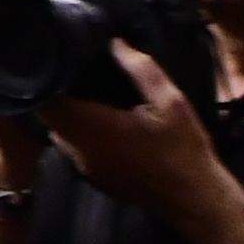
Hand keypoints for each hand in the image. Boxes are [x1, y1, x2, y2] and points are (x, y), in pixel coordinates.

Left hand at [42, 42, 227, 224]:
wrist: (196, 200)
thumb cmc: (184, 149)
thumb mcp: (171, 102)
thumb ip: (141, 69)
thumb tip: (115, 42)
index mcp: (93, 129)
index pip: (47, 102)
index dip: (47, 80)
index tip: (58, 61)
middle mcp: (80, 150)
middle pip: (49, 117)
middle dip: (57, 93)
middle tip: (74, 72)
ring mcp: (85, 168)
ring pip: (60, 133)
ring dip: (69, 114)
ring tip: (86, 92)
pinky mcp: (95, 179)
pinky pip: (75, 148)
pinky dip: (80, 133)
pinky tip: (102, 121)